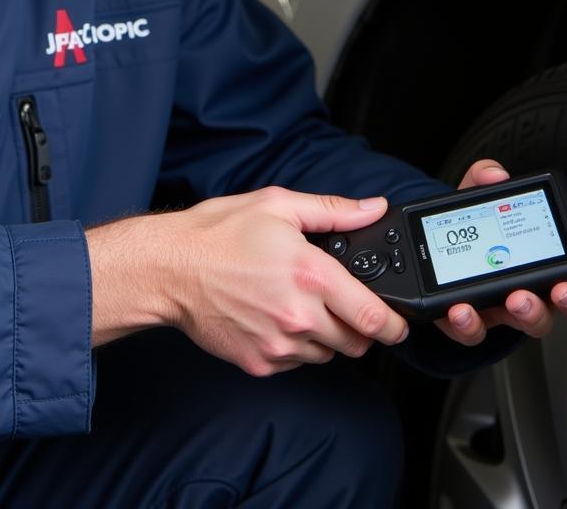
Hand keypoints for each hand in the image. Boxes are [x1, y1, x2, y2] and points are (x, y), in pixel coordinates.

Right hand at [86, 187, 410, 376]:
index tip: (398, 322)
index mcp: (312, 275)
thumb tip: (372, 209)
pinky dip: (294, 346)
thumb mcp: (278, 205)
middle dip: (358, 326)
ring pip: (327, 355)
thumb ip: (333, 211)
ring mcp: (279, 344)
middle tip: (340, 302)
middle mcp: (300, 316)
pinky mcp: (260, 362)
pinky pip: (295, 363)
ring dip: (325, 336)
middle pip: (357, 343)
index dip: (396, 324)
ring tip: (299, 304)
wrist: (168, 269)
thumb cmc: (218, 233)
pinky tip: (274, 316)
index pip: (375, 318)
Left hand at [435, 160, 566, 345]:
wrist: (428, 259)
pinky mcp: (469, 321)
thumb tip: (496, 175)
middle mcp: (526, 284)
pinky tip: (462, 310)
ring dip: (529, 312)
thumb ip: (482, 178)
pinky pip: (475, 331)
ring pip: (529, 320)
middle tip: (563, 287)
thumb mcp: (471, 197)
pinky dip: (471, 324)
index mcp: (533, 253)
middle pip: (562, 297)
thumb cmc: (462, 231)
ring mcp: (500, 306)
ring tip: (517, 299)